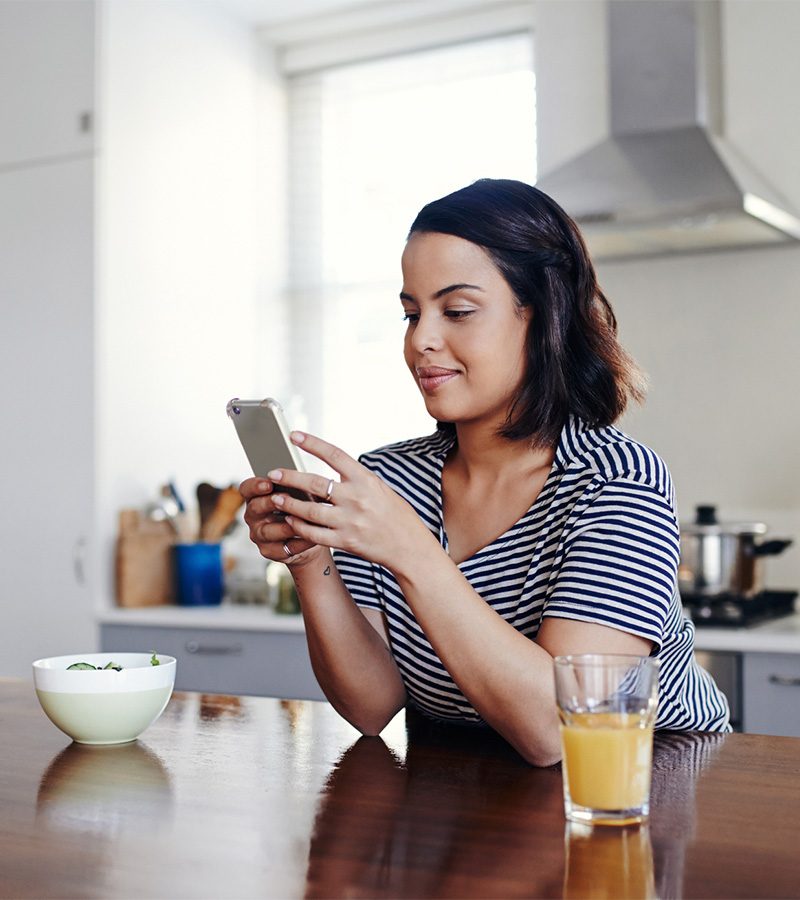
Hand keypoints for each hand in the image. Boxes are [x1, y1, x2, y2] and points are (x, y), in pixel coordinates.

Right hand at [239, 476, 321, 567]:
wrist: (312, 536)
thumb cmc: (302, 510)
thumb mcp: (301, 495)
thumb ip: (298, 488)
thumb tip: (305, 480)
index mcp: (257, 498)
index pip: (247, 489)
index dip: (255, 486)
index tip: (269, 483)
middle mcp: (254, 516)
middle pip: (255, 508)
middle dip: (269, 502)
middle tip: (285, 498)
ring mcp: (260, 535)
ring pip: (268, 531)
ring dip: (285, 525)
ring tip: (301, 520)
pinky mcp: (270, 551)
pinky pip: (283, 548)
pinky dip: (299, 542)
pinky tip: (311, 536)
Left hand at [265, 431, 430, 570]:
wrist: (409, 546)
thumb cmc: (395, 515)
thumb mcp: (379, 489)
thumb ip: (355, 480)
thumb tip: (330, 470)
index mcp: (365, 480)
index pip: (334, 455)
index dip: (312, 443)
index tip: (293, 435)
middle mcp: (356, 498)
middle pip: (315, 484)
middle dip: (290, 477)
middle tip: (272, 473)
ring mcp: (349, 521)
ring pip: (309, 511)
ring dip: (289, 503)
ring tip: (276, 497)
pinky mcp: (345, 541)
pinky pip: (314, 534)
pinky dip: (298, 527)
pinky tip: (289, 521)